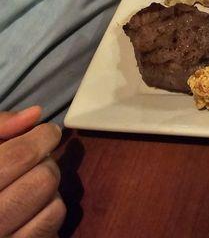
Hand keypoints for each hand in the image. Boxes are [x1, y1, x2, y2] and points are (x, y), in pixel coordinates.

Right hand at [0, 106, 65, 236]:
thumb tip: (35, 114)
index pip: (20, 155)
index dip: (42, 137)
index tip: (48, 132)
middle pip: (44, 178)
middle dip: (45, 163)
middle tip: (34, 161)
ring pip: (55, 205)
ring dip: (49, 190)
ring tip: (28, 184)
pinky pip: (52, 227)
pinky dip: (49, 211)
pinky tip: (31, 207)